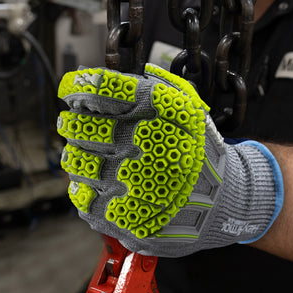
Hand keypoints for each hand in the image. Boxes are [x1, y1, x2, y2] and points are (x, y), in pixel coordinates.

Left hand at [57, 64, 282, 256]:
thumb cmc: (200, 151)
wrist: (222, 201)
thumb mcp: (190, 109)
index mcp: (155, 115)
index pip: (100, 88)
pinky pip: (82, 197)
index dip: (78, 86)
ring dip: (75, 155)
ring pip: (75, 162)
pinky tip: (98, 183)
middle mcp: (139, 146)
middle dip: (71, 122)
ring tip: (86, 155)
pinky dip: (83, 187)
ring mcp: (127, 185)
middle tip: (70, 123)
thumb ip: (159, 85)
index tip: (71, 90)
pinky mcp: (121, 218)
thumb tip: (115, 74)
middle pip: (79, 127)